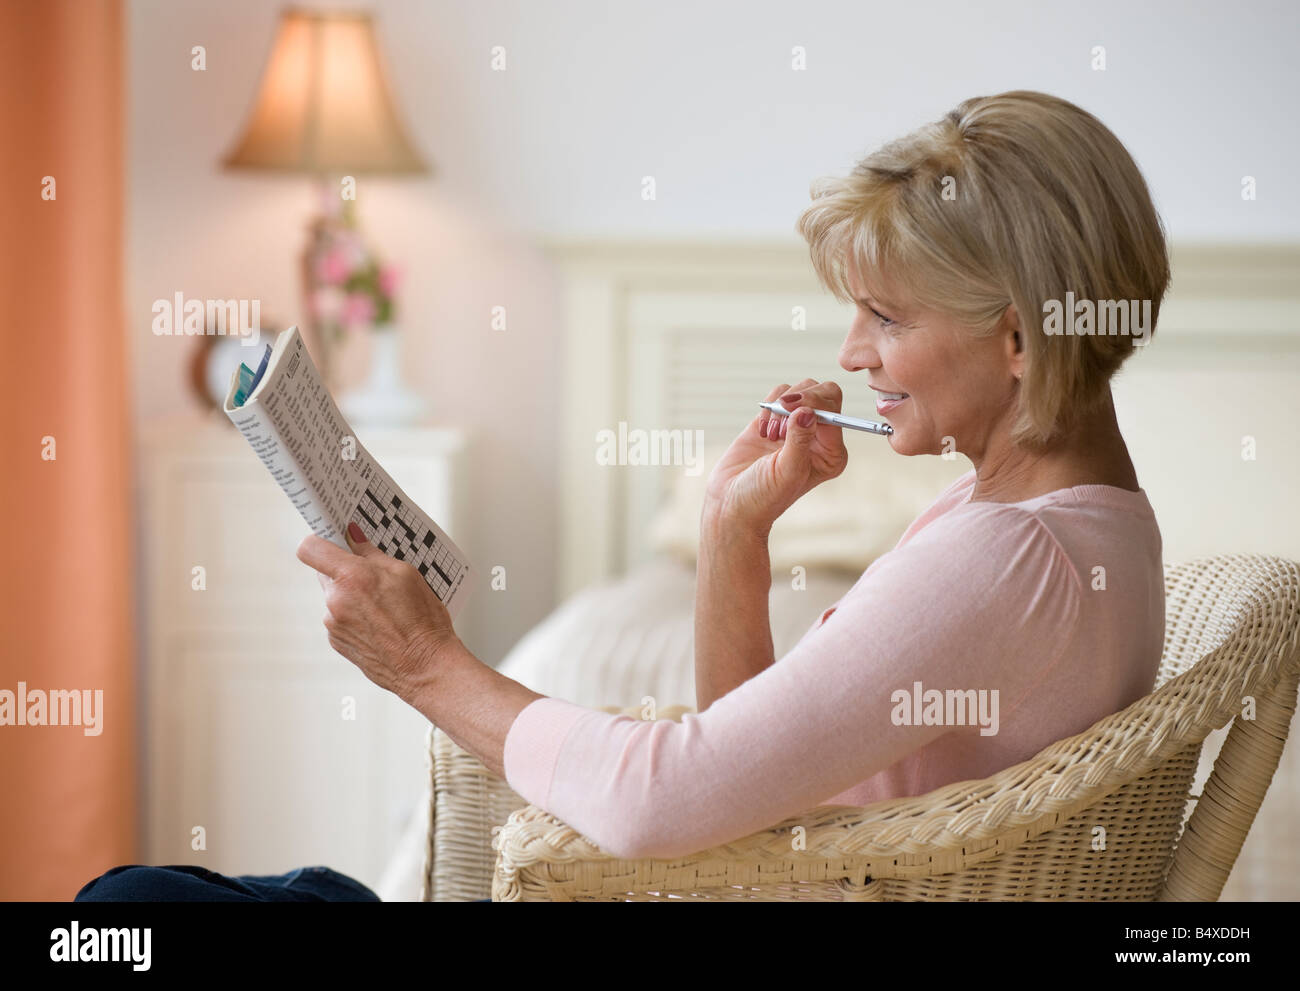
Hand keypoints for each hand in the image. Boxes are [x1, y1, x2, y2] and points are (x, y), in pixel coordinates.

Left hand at [296, 521, 458, 707]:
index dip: (320, 540)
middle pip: (325, 572)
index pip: (311, 548)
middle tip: (374, 575)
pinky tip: (380, 623)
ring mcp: (333, 623)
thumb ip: (373, 554)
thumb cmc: (423, 623)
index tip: (333, 538)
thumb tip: (355, 537)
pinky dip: (354, 615)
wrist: (425, 667)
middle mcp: (336, 600)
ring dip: (352, 594)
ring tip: (384, 606)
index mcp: (352, 577)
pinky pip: (339, 617)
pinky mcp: (336, 641)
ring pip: (335, 596)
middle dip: (345, 569)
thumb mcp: (406, 574)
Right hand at [704, 378, 848, 533]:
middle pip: (825, 393)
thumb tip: (808, 411)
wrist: (731, 503)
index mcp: (831, 453)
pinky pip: (779, 394)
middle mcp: (819, 438)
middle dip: (802, 398)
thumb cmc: (763, 497)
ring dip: (782, 406)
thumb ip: (799, 440)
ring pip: (801, 389)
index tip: (790, 409)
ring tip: (771, 434)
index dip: (815, 403)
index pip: (835, 413)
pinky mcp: (775, 420)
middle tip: (781, 411)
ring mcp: (797, 427)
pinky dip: (768, 406)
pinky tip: (762, 431)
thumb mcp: (786, 471)